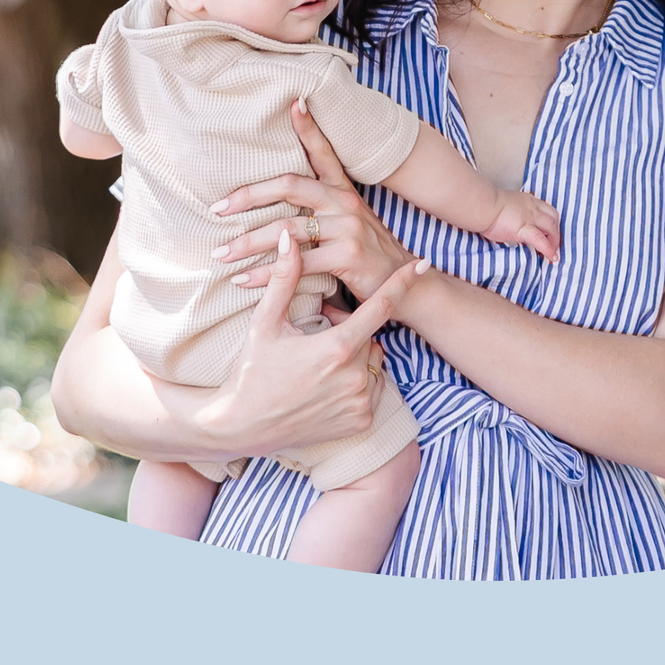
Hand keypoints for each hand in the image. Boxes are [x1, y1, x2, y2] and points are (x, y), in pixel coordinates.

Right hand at [203, 228, 431, 454]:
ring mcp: (360, 402)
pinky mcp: (361, 421)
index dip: (401, 283)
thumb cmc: (251, 371)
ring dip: (355, 358)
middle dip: (350, 332)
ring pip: (373, 363)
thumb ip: (283, 279)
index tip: (422, 264)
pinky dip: (357, 385)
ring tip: (320, 367)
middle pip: (369, 337)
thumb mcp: (265, 324)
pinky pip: (372, 389)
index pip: (379, 307)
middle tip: (317, 340)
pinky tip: (327, 389)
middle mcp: (355, 377)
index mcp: (336, 349)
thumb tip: (290, 237)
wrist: (242, 427)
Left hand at [214, 99, 416, 301]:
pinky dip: (264, 275)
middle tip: (216, 209)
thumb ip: (320, 214)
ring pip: (287, 229)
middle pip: (291, 185)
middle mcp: (347, 203)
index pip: (324, 153)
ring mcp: (350, 227)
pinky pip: (297, 263)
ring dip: (248, 243)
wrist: (404, 286)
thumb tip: (275, 214)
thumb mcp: (349, 226)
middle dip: (248, 196)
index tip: (294, 102)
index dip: (310, 127)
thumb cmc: (367, 258)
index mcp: (344, 192)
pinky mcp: (349, 255)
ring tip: (221, 254)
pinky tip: (242, 280)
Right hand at [480, 190, 562, 261]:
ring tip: (553, 253)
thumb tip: (512, 224)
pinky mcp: (524, 229)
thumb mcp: (506, 205)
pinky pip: (541, 240)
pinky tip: (552, 257)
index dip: (551, 220)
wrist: (482, 205)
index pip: (546, 209)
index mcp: (528, 200)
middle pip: (553, 218)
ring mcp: (530, 217)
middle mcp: (532, 207)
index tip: (550, 230)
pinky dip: (549, 249)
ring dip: (555, 241)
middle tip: (554, 243)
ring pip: (551, 228)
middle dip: (556, 232)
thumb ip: (513, 213)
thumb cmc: (486, 205)